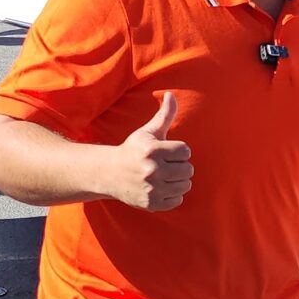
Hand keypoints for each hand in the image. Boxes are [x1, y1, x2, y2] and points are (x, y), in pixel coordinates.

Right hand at [107, 91, 192, 210]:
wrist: (110, 174)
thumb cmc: (133, 150)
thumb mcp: (147, 132)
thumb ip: (164, 115)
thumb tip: (171, 95)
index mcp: (152, 150)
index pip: (185, 151)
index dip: (179, 151)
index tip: (168, 152)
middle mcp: (152, 170)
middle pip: (188, 170)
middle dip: (180, 166)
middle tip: (167, 165)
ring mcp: (151, 189)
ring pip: (185, 185)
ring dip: (179, 181)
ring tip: (166, 176)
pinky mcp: (151, 203)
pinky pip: (178, 200)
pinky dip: (173, 195)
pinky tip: (161, 188)